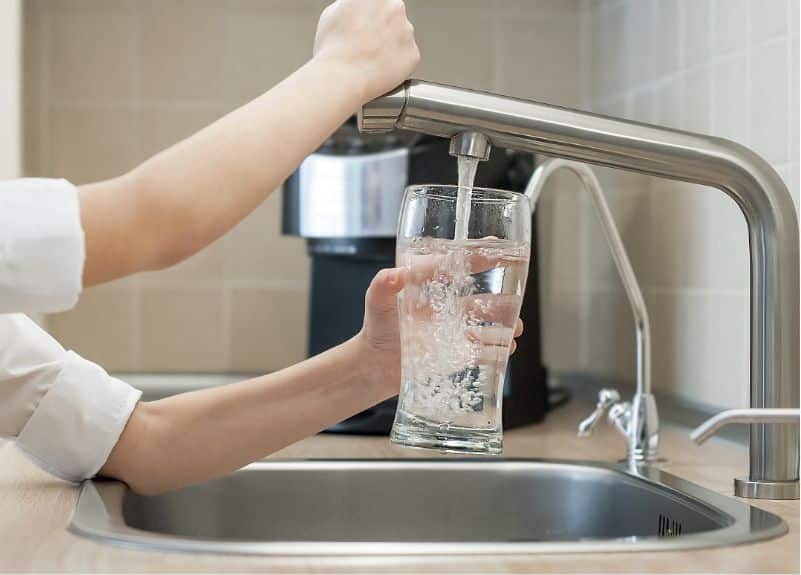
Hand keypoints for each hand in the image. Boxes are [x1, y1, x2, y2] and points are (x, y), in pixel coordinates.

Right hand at [313, 0, 419, 102]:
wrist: (341, 77)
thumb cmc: (333, 48)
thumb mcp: (332, 13)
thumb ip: (352, 6)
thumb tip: (357, 10)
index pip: (379, 3)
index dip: (371, 15)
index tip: (365, 24)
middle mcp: (395, 7)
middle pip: (392, 16)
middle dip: (382, 27)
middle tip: (366, 43)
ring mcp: (407, 31)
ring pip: (401, 36)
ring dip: (390, 44)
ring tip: (371, 58)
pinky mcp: (413, 54)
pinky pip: (406, 57)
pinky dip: (396, 63)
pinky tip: (379, 68)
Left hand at [356, 268, 523, 397]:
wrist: (376, 364)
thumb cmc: (377, 327)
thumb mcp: (376, 302)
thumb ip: (383, 285)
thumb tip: (395, 274)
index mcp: (433, 286)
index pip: (459, 266)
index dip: (478, 256)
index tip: (495, 248)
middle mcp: (450, 305)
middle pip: (484, 297)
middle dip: (505, 296)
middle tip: (517, 295)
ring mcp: (457, 330)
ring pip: (490, 324)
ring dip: (507, 324)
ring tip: (514, 328)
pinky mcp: (459, 353)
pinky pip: (485, 351)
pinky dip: (498, 350)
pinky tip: (505, 350)